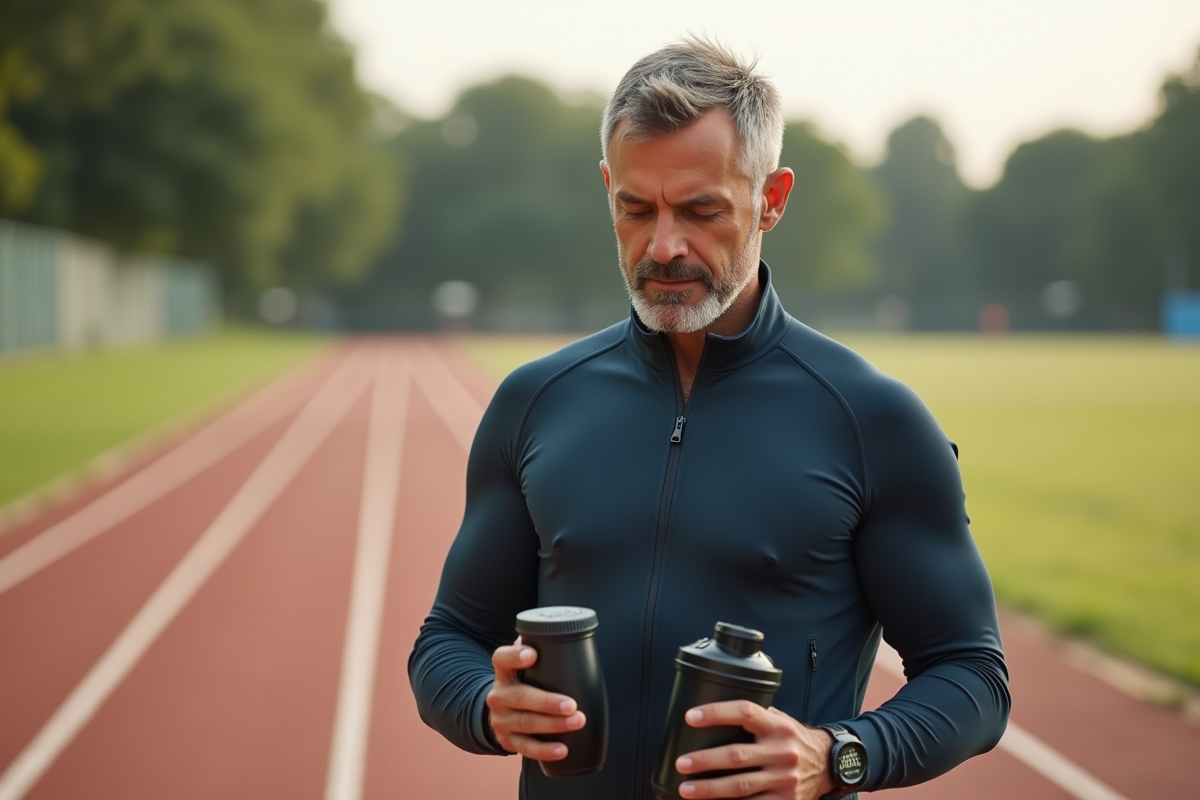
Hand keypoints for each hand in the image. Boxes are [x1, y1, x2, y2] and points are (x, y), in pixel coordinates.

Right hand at [484, 640, 585, 761]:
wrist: (500, 713)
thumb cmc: (523, 684)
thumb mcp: (523, 667)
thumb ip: (540, 651)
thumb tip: (569, 635)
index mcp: (503, 673)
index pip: (501, 659)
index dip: (514, 655)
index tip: (532, 654)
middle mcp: (498, 695)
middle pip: (520, 697)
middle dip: (548, 702)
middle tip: (572, 704)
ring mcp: (501, 720)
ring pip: (526, 723)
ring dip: (554, 725)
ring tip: (577, 722)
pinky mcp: (507, 741)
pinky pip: (526, 748)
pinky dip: (545, 750)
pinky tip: (562, 749)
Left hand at [673, 701, 834, 798]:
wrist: (830, 766)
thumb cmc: (796, 740)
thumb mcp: (782, 721)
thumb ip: (758, 717)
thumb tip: (718, 710)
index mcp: (777, 726)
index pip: (744, 712)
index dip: (717, 713)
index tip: (691, 717)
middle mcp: (781, 752)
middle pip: (737, 755)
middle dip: (706, 760)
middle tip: (682, 763)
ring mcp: (784, 779)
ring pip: (741, 786)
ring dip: (710, 789)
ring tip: (686, 789)